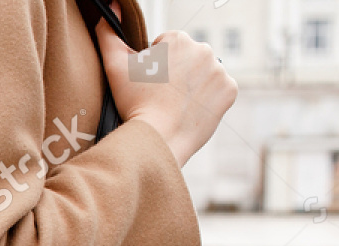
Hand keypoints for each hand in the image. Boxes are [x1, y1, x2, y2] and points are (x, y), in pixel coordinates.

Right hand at [97, 5, 236, 167]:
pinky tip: (191, 111)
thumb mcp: (114, 67)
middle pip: (187, 60)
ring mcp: (220, 70)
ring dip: (192, 86)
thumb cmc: (134, 104)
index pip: (166, 49)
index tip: (149, 85)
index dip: (154, 68)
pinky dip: (207, 100)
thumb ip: (109, 35)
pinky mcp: (230, 90)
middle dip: (175, 74)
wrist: (158, 140)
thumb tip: (111, 8)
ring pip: (203, 75)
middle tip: (160, 97)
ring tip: (174, 106)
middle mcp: (204, 48)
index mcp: (179, 39)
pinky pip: (219, 91)